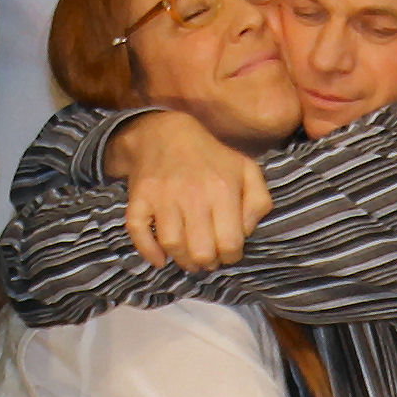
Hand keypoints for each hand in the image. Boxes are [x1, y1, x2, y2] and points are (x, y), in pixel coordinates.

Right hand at [111, 107, 271, 269]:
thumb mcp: (247, 171)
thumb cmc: (212, 158)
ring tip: (190, 259)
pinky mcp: (139, 198)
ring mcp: (163, 196)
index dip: (231, 257)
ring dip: (183, 261)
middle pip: (201, 251)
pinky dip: (148, 251)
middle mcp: (192, 194)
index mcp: (222, 189)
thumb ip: (258, 203)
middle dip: (208, 262)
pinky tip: (160, 258)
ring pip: (172, 245)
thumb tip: (245, 233)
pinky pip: (138, 232)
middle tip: (209, 258)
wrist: (165, 134)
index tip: (228, 252)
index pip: (230, 243)